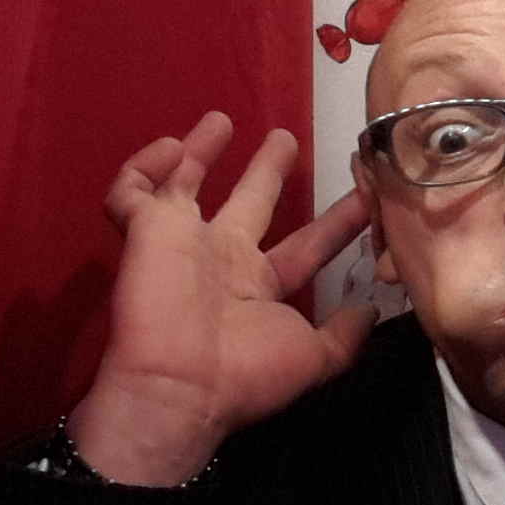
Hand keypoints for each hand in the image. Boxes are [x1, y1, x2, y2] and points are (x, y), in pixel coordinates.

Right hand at [69, 112, 376, 484]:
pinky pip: (132, 191)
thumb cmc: (244, 372)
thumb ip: (344, 335)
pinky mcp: (143, 230)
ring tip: (222, 118)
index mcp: (260, 285)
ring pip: (185, 184)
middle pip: (249, 202)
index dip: (337, 222)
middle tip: (286, 138)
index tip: (367, 194)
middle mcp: (222, 258)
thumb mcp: (312, 358)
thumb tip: (373, 310)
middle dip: (267, 171)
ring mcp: (180, 241)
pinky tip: (171, 147)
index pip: (307, 244)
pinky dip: (143, 168)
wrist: (177, 386)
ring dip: (200, 151)